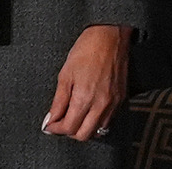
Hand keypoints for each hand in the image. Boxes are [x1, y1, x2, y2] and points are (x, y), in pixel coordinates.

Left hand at [43, 24, 128, 141]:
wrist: (109, 37)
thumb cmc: (87, 50)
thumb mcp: (65, 74)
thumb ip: (58, 101)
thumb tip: (50, 119)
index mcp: (84, 98)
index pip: (69, 127)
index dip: (55, 129)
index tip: (49, 125)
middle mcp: (101, 105)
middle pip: (83, 135)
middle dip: (69, 132)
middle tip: (60, 122)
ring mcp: (113, 104)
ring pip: (98, 131)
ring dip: (84, 128)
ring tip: (75, 116)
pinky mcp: (121, 99)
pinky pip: (108, 121)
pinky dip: (97, 122)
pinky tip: (89, 111)